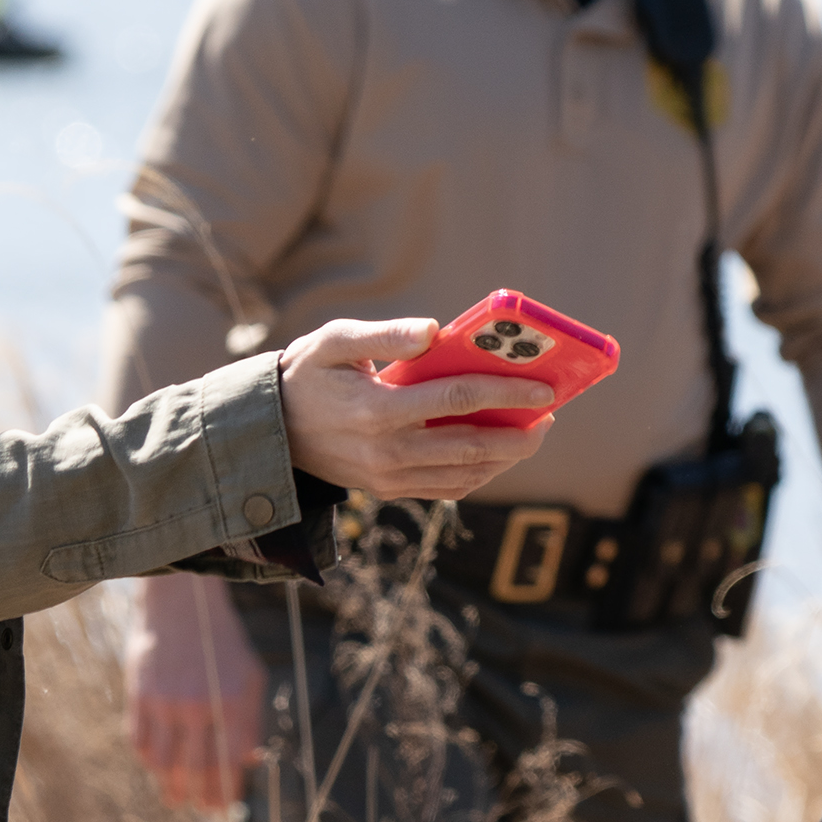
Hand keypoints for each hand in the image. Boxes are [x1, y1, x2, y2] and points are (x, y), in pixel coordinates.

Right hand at [123, 574, 264, 810]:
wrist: (182, 604)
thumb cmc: (222, 645)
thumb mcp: (251, 677)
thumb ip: (251, 721)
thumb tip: (247, 763)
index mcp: (233, 701)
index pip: (228, 763)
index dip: (224, 791)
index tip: (221, 807)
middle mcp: (200, 704)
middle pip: (195, 769)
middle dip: (197, 796)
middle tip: (197, 807)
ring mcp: (167, 701)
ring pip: (164, 763)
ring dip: (169, 785)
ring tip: (175, 795)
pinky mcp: (140, 695)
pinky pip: (140, 742)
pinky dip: (148, 760)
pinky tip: (156, 765)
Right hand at [275, 318, 550, 501]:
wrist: (271, 430)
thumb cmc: (308, 374)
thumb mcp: (335, 341)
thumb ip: (386, 335)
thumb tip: (436, 330)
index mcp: (377, 409)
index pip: (457, 400)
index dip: (505, 392)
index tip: (543, 386)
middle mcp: (387, 451)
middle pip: (472, 446)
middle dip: (520, 432)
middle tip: (550, 414)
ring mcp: (390, 477)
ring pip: (466, 474)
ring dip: (507, 456)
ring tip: (533, 431)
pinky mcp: (390, 490)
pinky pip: (448, 488)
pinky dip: (481, 474)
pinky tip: (498, 453)